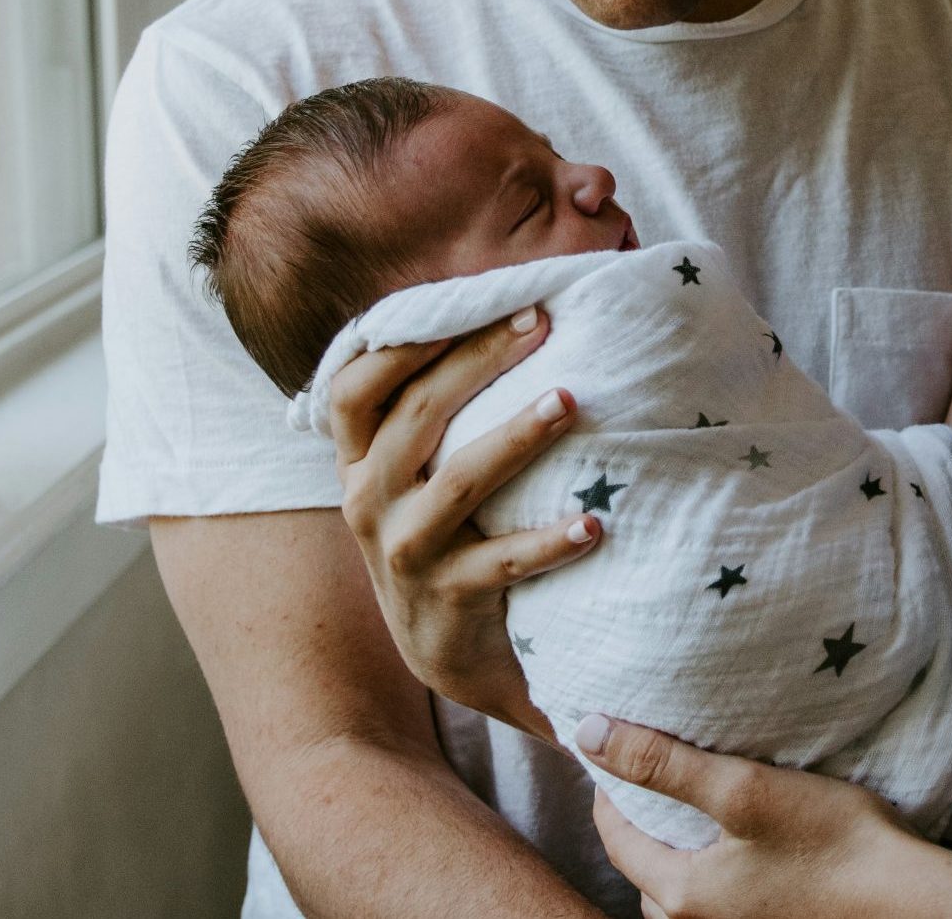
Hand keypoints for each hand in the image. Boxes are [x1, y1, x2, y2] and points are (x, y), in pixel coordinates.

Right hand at [331, 309, 600, 738]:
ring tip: (568, 400)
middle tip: (541, 323)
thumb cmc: (443, 530)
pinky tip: (593, 523)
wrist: (445, 650)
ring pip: (460, 480)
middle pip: (417, 414)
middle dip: (478, 360)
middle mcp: (370, 501)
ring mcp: (405, 552)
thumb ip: (434, 407)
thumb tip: (510, 311)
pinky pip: (503, 563)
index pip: (357, 389)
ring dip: (517, 436)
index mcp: (360, 460)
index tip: (473, 301)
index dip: (406, 343)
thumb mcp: (414, 473)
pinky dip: (549, 541)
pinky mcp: (449, 599)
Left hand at [576, 715, 912, 918]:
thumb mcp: (740, 786)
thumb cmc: (828, 841)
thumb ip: (661, 762)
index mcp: (679, 894)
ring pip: (680, 890)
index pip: (615, 836)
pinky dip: (711, 869)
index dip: (609, 786)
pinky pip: (717, 899)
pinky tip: (739, 840)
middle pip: (644, 868)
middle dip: (640, 821)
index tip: (615, 744)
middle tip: (652, 771)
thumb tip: (588, 733)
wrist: (905, 900)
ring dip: (677, 849)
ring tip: (694, 803)